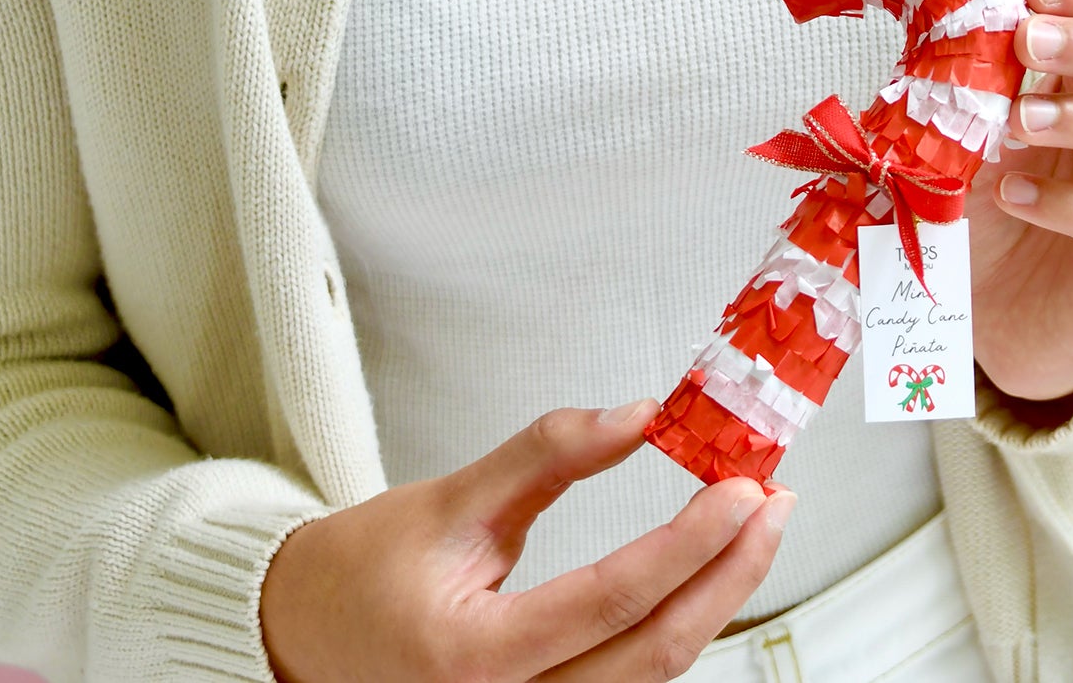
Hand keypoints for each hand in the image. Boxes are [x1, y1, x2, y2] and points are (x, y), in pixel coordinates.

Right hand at [259, 399, 793, 681]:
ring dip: (712, 603)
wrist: (300, 636)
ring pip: (648, 678)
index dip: (689, 541)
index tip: (742, 489)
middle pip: (651, 656)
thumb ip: (550, 454)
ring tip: (752, 531)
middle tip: (772, 506)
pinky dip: (673, 629)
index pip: (612, 599)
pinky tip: (705, 578)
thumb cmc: (363, 572)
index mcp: (473, 657)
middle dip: (728, 578)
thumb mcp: (451, 497)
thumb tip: (639, 416)